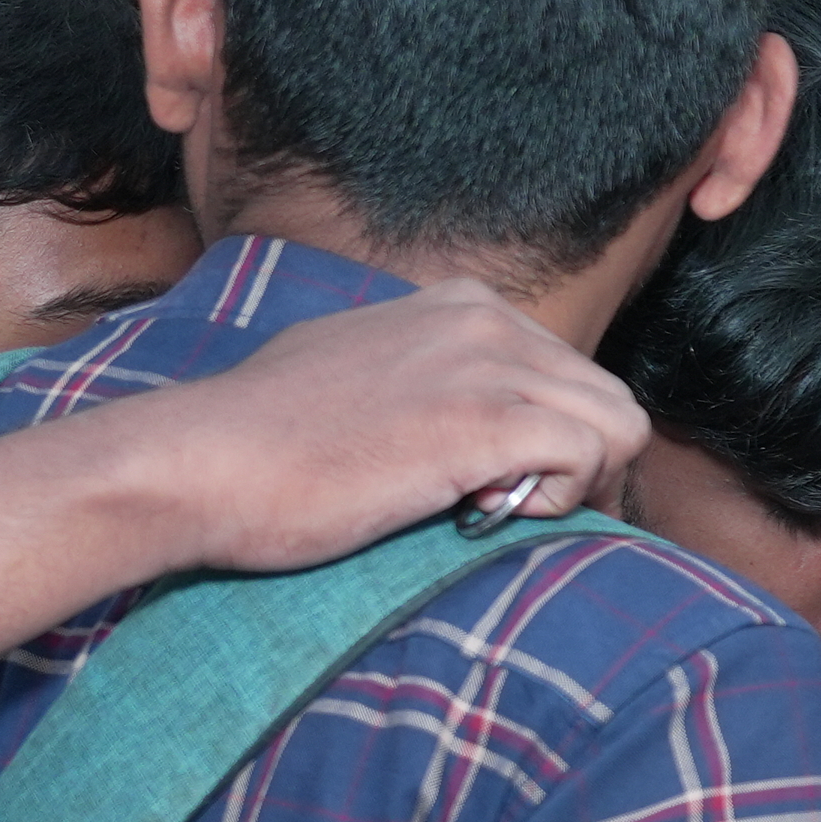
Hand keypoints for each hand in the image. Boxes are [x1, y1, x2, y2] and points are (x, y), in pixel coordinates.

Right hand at [129, 281, 647, 567]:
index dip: (566, 438)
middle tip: (534, 515)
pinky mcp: (483, 420)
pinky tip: (494, 510)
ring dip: (583, 485)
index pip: (570, 371)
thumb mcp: (357, 375)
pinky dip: (564, 498)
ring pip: (617, 426)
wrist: (203, 462)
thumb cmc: (266, 442)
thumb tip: (468, 424)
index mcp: (457, 306)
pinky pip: (590, 455)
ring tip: (509, 512)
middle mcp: (482, 320)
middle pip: (608, 399)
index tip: (527, 485)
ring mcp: (485, 365)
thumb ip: (424, 379)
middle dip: (592, 468)